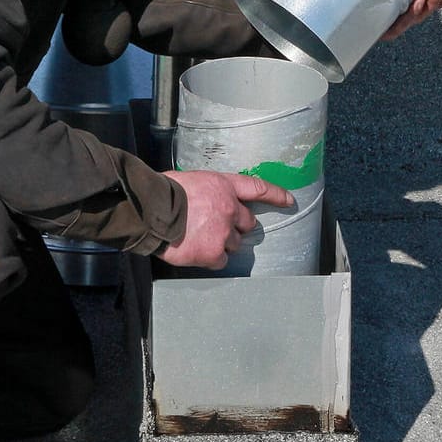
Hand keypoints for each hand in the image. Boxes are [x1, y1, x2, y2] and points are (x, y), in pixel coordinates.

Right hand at [157, 170, 294, 269]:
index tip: (289, 201)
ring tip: (198, 239)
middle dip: (234, 227)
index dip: (276, 195)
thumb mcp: (189, 181)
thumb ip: (205, 192)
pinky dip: (210, 258)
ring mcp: (224, 232)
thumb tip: (201, 201)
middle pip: (247, 224)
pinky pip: (221, 260)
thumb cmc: (163, 192)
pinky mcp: (215, 253)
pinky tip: (195, 251)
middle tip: (214, 228)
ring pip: (234, 244)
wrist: (152, 210)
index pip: (258, 188)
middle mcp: (230, 208)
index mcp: (223, 186)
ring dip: (221, 243)